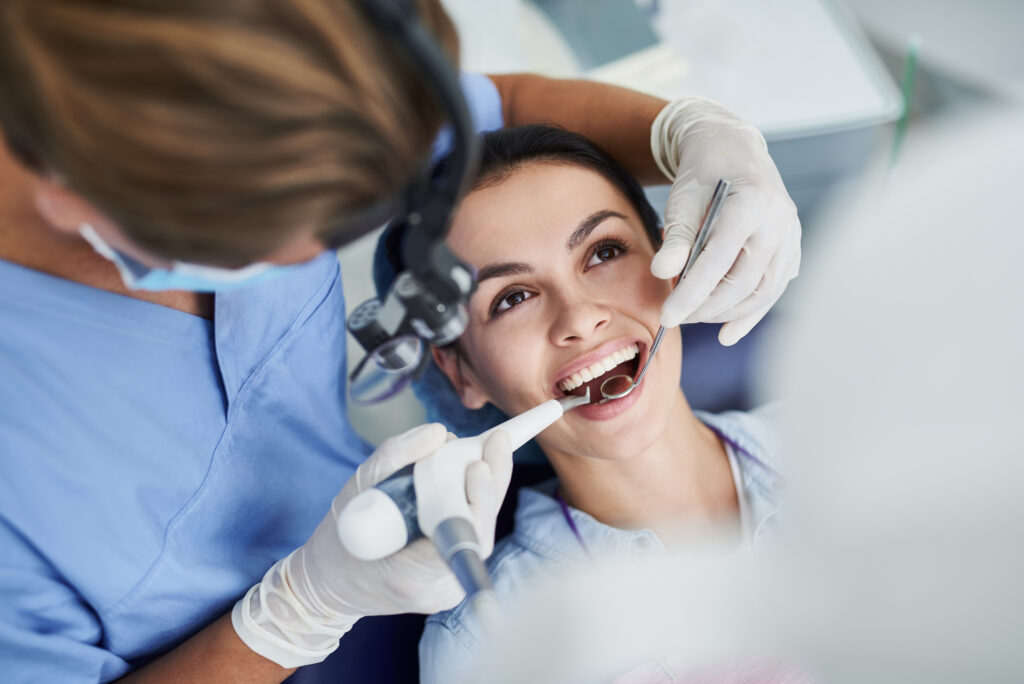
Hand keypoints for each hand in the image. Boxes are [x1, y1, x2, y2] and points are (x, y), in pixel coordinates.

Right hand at [231, 423, 512, 666]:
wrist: (330, 583)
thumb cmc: (339, 539)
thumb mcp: (355, 492)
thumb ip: (394, 459)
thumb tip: (438, 433)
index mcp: (411, 575)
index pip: (462, 537)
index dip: (478, 498)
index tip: (480, 464)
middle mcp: (437, 588)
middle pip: (479, 530)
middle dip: (490, 483)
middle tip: (495, 442)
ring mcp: (447, 588)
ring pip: (478, 531)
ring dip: (483, 490)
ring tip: (486, 451)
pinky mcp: (451, 578)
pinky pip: (469, 535)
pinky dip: (471, 503)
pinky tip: (472, 476)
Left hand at [650, 97, 800, 345]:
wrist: (733, 150)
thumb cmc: (704, 172)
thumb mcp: (682, 196)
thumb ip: (676, 236)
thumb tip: (663, 273)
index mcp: (751, 202)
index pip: (719, 260)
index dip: (692, 293)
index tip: (667, 316)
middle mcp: (779, 221)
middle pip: (744, 281)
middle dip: (707, 307)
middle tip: (677, 317)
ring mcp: (790, 235)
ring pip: (763, 290)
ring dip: (727, 313)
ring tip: (695, 318)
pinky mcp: (792, 248)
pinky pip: (774, 289)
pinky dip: (751, 313)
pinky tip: (728, 332)